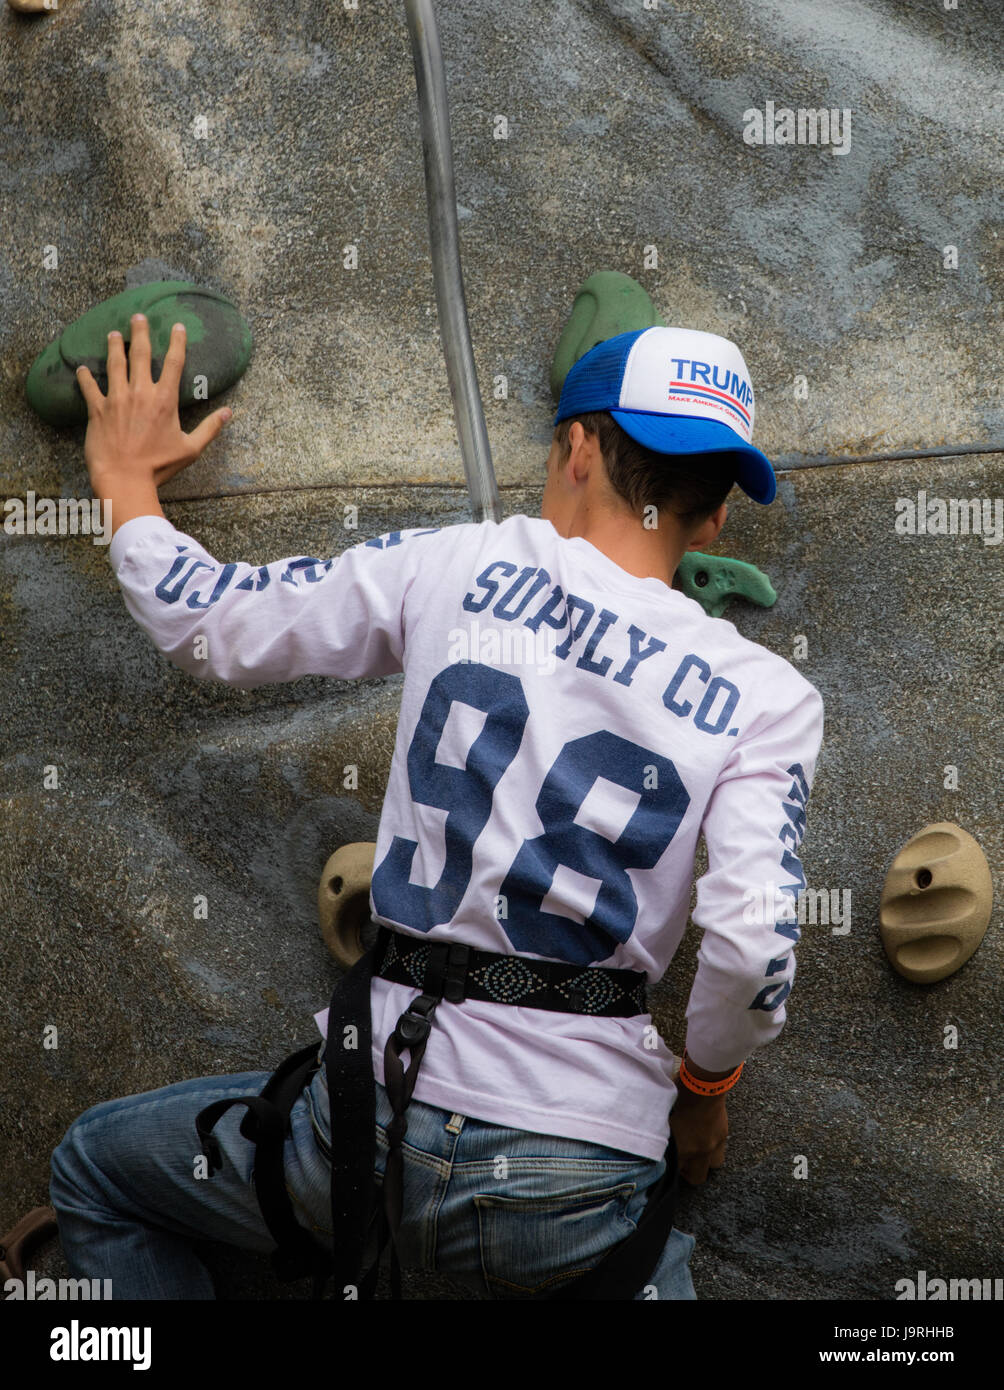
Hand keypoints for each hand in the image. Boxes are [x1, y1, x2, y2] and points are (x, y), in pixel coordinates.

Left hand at [76, 314, 232, 530]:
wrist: (125, 478)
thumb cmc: (159, 466)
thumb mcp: (191, 449)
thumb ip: (210, 428)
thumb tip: (229, 413)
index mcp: (164, 400)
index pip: (174, 363)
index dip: (177, 342)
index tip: (177, 326)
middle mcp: (140, 393)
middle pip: (141, 354)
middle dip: (141, 333)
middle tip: (138, 317)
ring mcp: (117, 399)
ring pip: (114, 364)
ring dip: (114, 346)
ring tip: (114, 334)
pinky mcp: (98, 410)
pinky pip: (89, 388)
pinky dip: (85, 377)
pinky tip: (81, 369)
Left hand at [669, 1091, 727, 1184]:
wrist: (702, 1084)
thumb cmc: (679, 1096)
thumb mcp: (664, 1117)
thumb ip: (661, 1134)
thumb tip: (656, 1138)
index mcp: (683, 1148)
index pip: (675, 1170)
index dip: (668, 1168)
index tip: (665, 1163)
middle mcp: (700, 1151)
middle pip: (696, 1178)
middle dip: (688, 1173)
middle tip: (682, 1161)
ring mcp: (714, 1144)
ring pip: (713, 1165)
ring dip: (705, 1161)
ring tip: (696, 1150)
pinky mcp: (724, 1134)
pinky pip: (720, 1149)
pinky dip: (713, 1146)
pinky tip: (705, 1136)